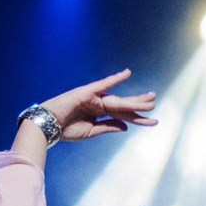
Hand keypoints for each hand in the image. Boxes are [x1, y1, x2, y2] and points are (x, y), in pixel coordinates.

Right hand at [38, 70, 158, 140]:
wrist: (49, 126)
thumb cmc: (66, 129)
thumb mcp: (91, 132)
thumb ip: (108, 127)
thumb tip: (126, 126)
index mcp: (100, 114)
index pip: (124, 116)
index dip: (139, 119)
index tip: (154, 122)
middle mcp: (99, 104)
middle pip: (124, 105)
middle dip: (140, 105)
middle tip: (155, 102)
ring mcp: (94, 97)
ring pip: (118, 99)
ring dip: (135, 100)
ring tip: (151, 98)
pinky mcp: (87, 92)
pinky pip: (103, 84)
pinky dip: (114, 79)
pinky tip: (127, 73)